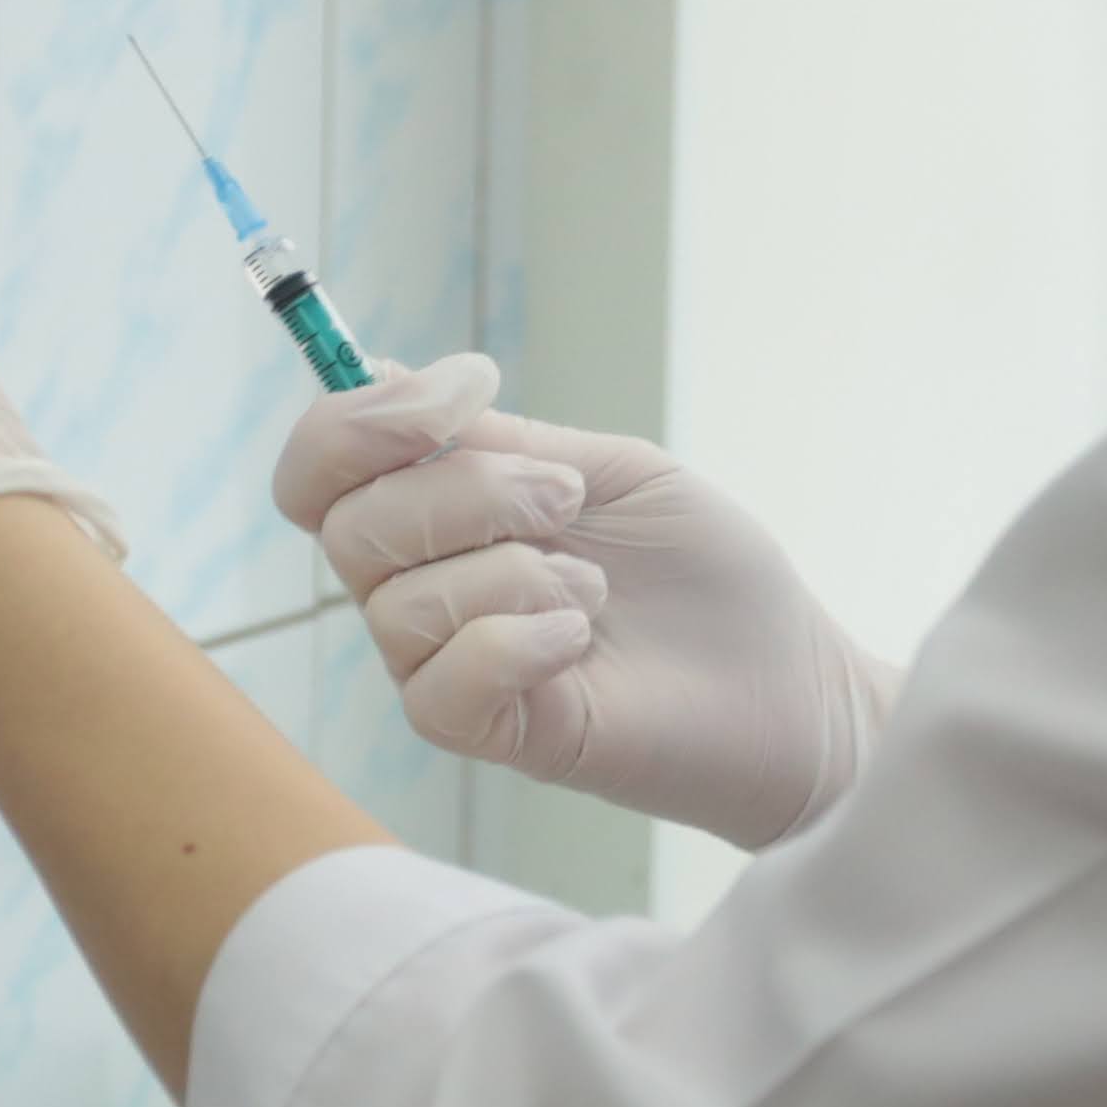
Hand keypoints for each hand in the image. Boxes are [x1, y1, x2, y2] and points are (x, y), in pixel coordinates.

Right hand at [273, 361, 899, 851]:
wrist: (787, 678)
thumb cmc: (704, 572)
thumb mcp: (606, 467)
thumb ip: (497, 435)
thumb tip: (384, 373)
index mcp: (438, 511)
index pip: (319, 467)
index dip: (359, 421)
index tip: (469, 391)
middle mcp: (422, 587)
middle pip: (350, 526)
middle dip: (468, 491)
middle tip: (569, 501)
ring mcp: (447, 663)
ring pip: (394, 604)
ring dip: (513, 572)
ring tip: (594, 588)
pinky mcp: (486, 732)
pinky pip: (438, 685)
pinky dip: (514, 643)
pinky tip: (578, 639)